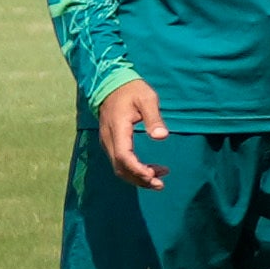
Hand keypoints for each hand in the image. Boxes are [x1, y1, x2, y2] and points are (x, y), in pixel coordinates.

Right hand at [91, 75, 170, 189]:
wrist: (111, 83)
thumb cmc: (132, 90)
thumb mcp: (147, 99)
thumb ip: (154, 118)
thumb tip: (162, 137)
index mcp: (117, 129)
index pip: (123, 156)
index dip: (137, 169)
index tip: (154, 176)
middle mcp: (109, 139)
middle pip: (120, 167)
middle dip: (139, 179)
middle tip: (161, 184)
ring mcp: (108, 141)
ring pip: (119, 167)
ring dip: (137, 177)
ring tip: (160, 181)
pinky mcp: (111, 142)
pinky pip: (119, 162)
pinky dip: (134, 170)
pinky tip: (150, 170)